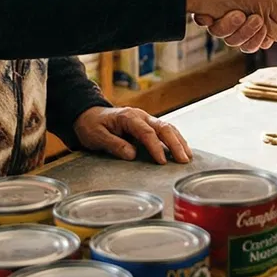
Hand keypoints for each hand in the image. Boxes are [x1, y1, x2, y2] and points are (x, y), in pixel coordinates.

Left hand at [73, 106, 191, 164]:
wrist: (88, 115)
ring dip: (179, 141)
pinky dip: (175, 139)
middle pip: (163, 127)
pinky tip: (182, 149)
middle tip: (183, 160)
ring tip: (187, 157)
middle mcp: (140, 116)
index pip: (146, 132)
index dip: (155, 147)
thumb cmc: (91, 125)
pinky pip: (165, 130)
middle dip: (175, 144)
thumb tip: (131, 154)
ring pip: (167, 127)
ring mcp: (145, 119)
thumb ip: (113, 144)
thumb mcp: (96, 136)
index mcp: (128, 117)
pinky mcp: (147, 125)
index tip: (162, 161)